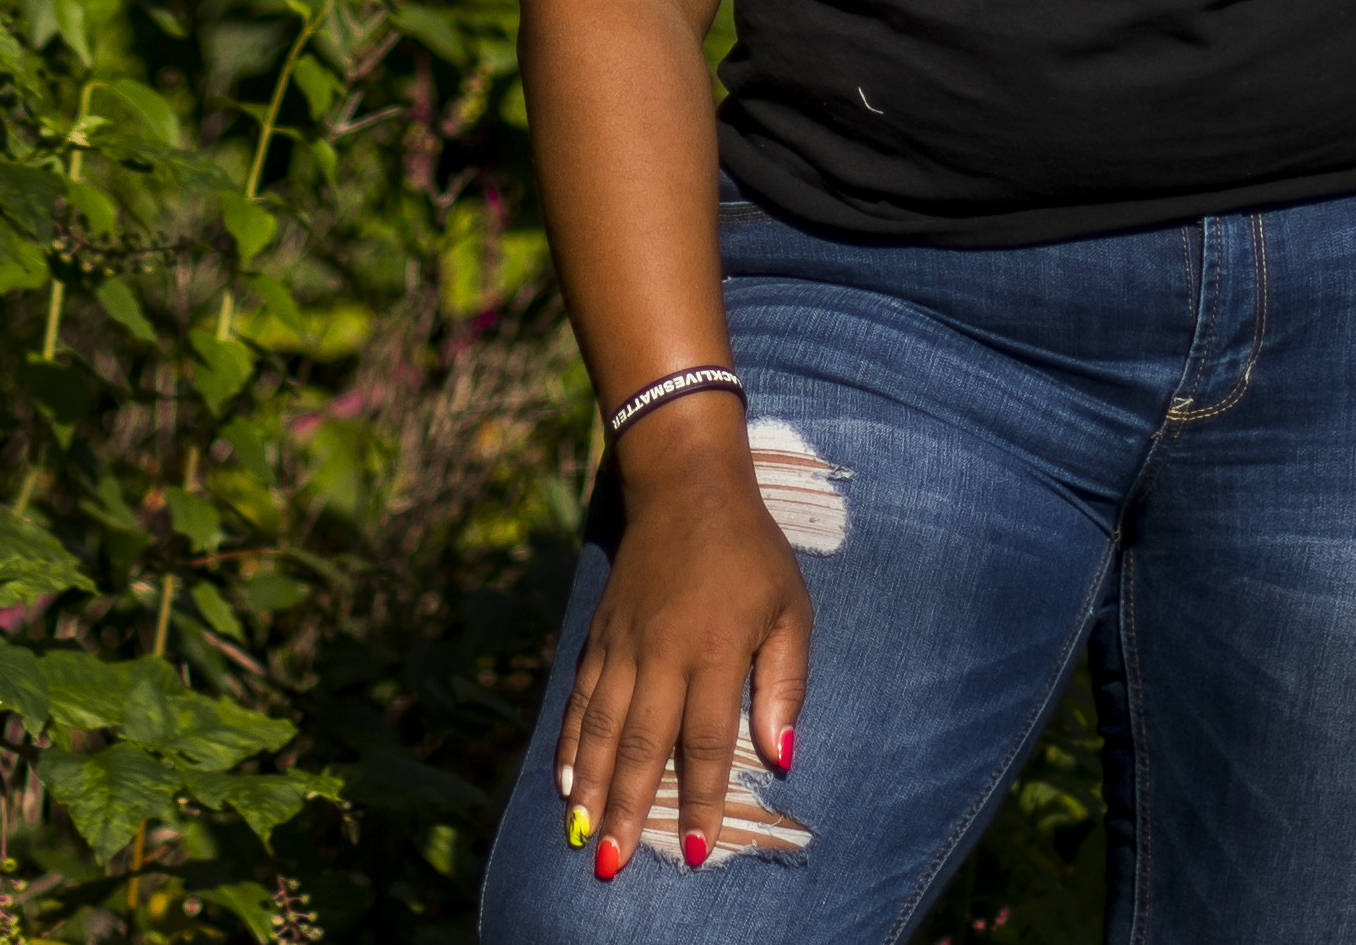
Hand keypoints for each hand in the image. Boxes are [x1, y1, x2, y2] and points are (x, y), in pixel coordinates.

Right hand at [556, 402, 811, 877]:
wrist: (686, 487)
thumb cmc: (752, 553)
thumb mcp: (791, 610)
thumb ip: (787, 683)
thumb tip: (782, 755)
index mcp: (715, 649)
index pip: (705, 740)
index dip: (699, 798)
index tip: (693, 849)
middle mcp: (662, 652)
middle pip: (641, 745)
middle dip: (628, 810)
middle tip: (613, 866)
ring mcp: (623, 643)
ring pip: (601, 728)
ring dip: (591, 788)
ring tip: (583, 839)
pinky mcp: (599, 634)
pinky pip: (580, 698)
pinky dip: (569, 743)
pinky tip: (564, 781)